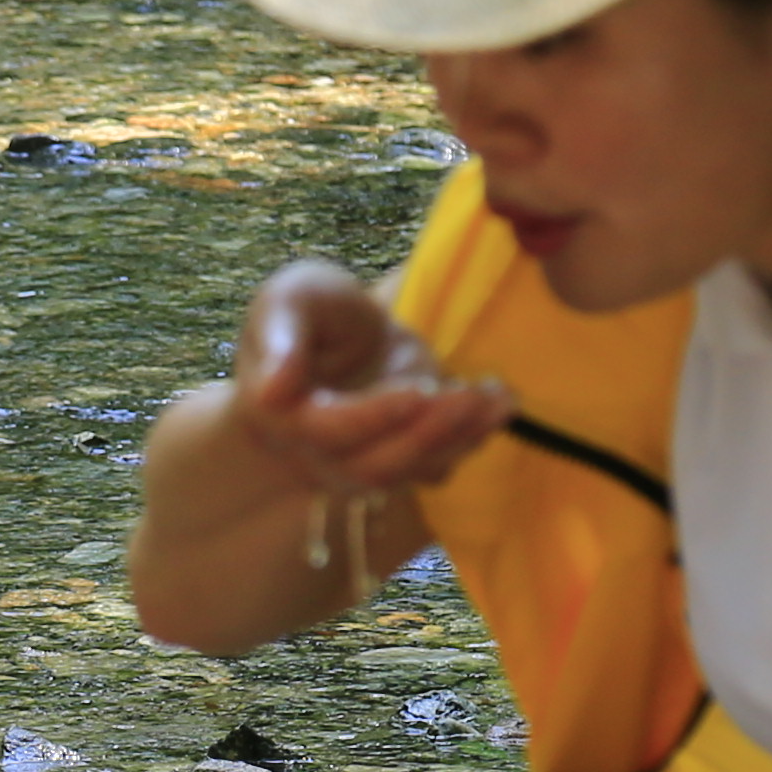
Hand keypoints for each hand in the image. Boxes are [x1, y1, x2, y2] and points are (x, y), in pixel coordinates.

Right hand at [227, 259, 507, 499]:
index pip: (330, 431)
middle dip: (429, 433)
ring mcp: (361, 464)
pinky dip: (472, 438)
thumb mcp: (288, 300)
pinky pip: (437, 464)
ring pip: (411, 471)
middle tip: (472, 394)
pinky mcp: (401, 461)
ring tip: (500, 398)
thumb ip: (279, 336)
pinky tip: (499, 403)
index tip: (420, 390)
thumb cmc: (309, 311)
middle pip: (375, 466)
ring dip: (460, 438)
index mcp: (282, 416)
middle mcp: (318, 454)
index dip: (375, 417)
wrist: (336, 336)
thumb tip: (271, 390)